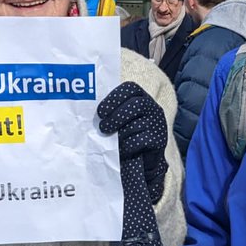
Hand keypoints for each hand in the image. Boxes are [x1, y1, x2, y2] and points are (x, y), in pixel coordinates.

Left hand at [97, 82, 167, 200]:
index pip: (130, 88)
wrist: (143, 157)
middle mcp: (153, 107)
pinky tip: (122, 150)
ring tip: (111, 141)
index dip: (114, 97)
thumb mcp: (120, 119)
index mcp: (141, 97)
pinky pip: (139, 141)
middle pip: (136, 105)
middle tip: (103, 127)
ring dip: (119, 135)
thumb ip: (110, 112)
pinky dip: (126, 146)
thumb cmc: (127, 134)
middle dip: (116, 116)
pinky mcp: (159, 141)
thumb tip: (86, 114)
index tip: (100, 112)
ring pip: (135, 126)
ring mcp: (157, 124)